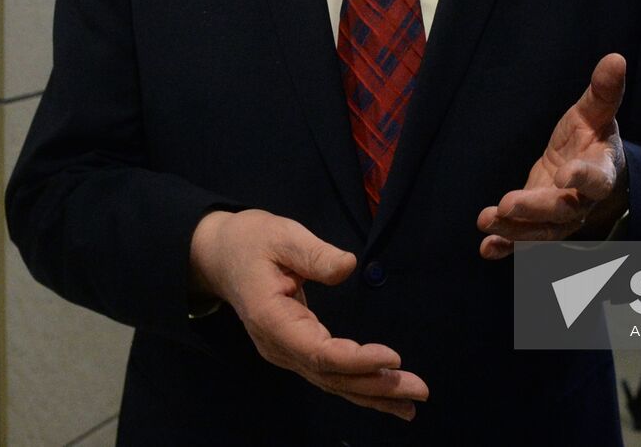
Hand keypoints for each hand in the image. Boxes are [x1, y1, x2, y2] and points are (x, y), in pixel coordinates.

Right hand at [189, 209, 427, 419]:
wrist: (221, 256)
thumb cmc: (252, 242)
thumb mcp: (281, 236)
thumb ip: (314, 254)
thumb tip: (348, 266)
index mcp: (272, 320)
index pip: (318, 352)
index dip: (356, 360)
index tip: (393, 358)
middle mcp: (279, 346)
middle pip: (330, 376)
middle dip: (375, 386)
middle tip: (419, 390)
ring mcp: (286, 353)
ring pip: (332, 382)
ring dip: (373, 394)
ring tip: (411, 404)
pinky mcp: (296, 350)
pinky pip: (330, 375)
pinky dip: (359, 387)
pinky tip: (386, 396)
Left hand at [476, 53, 628, 259]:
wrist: (587, 170)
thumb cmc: (590, 137)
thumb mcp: (595, 113)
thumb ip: (603, 92)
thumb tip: (615, 58)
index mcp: (600, 172)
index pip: (595, 179)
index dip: (582, 179)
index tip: (566, 175)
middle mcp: (582, 203)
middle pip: (562, 211)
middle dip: (535, 210)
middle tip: (507, 204)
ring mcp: (559, 219)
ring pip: (541, 232)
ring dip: (514, 230)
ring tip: (487, 221)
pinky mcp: (538, 226)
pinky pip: (525, 241)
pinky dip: (506, 246)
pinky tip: (486, 247)